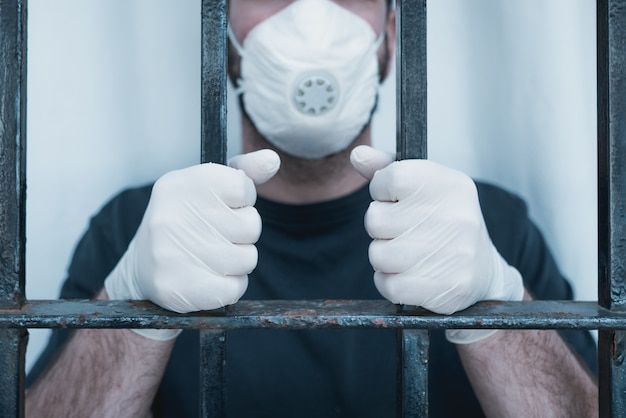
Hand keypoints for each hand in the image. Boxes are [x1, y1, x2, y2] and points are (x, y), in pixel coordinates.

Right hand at [104, 149, 280, 339]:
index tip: (225, 207)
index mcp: (179, 184)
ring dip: (238, 261)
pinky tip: (210, 278)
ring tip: (213, 257)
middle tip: (217, 236)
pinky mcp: (176, 289)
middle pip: (251, 226)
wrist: (142, 267)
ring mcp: (170, 254)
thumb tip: (272, 159)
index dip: (243, 201)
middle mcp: (170, 216)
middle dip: (243, 234)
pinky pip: (235, 288)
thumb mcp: (208, 188)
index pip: (243, 187)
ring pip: (247, 259)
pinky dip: (231, 287)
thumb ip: (243, 172)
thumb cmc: (187, 220)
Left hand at [350, 145, 523, 343]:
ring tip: (406, 253)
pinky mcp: (448, 288)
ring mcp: (454, 253)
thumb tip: (357, 155)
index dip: (381, 191)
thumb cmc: (444, 222)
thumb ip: (387, 169)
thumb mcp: (425, 187)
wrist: (483, 272)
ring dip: (384, 257)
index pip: (391, 177)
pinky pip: (389, 285)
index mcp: (449, 184)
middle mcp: (456, 216)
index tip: (393, 199)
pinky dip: (390, 282)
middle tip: (403, 231)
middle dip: (381, 228)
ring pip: (378, 255)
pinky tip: (409, 275)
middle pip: (375, 219)